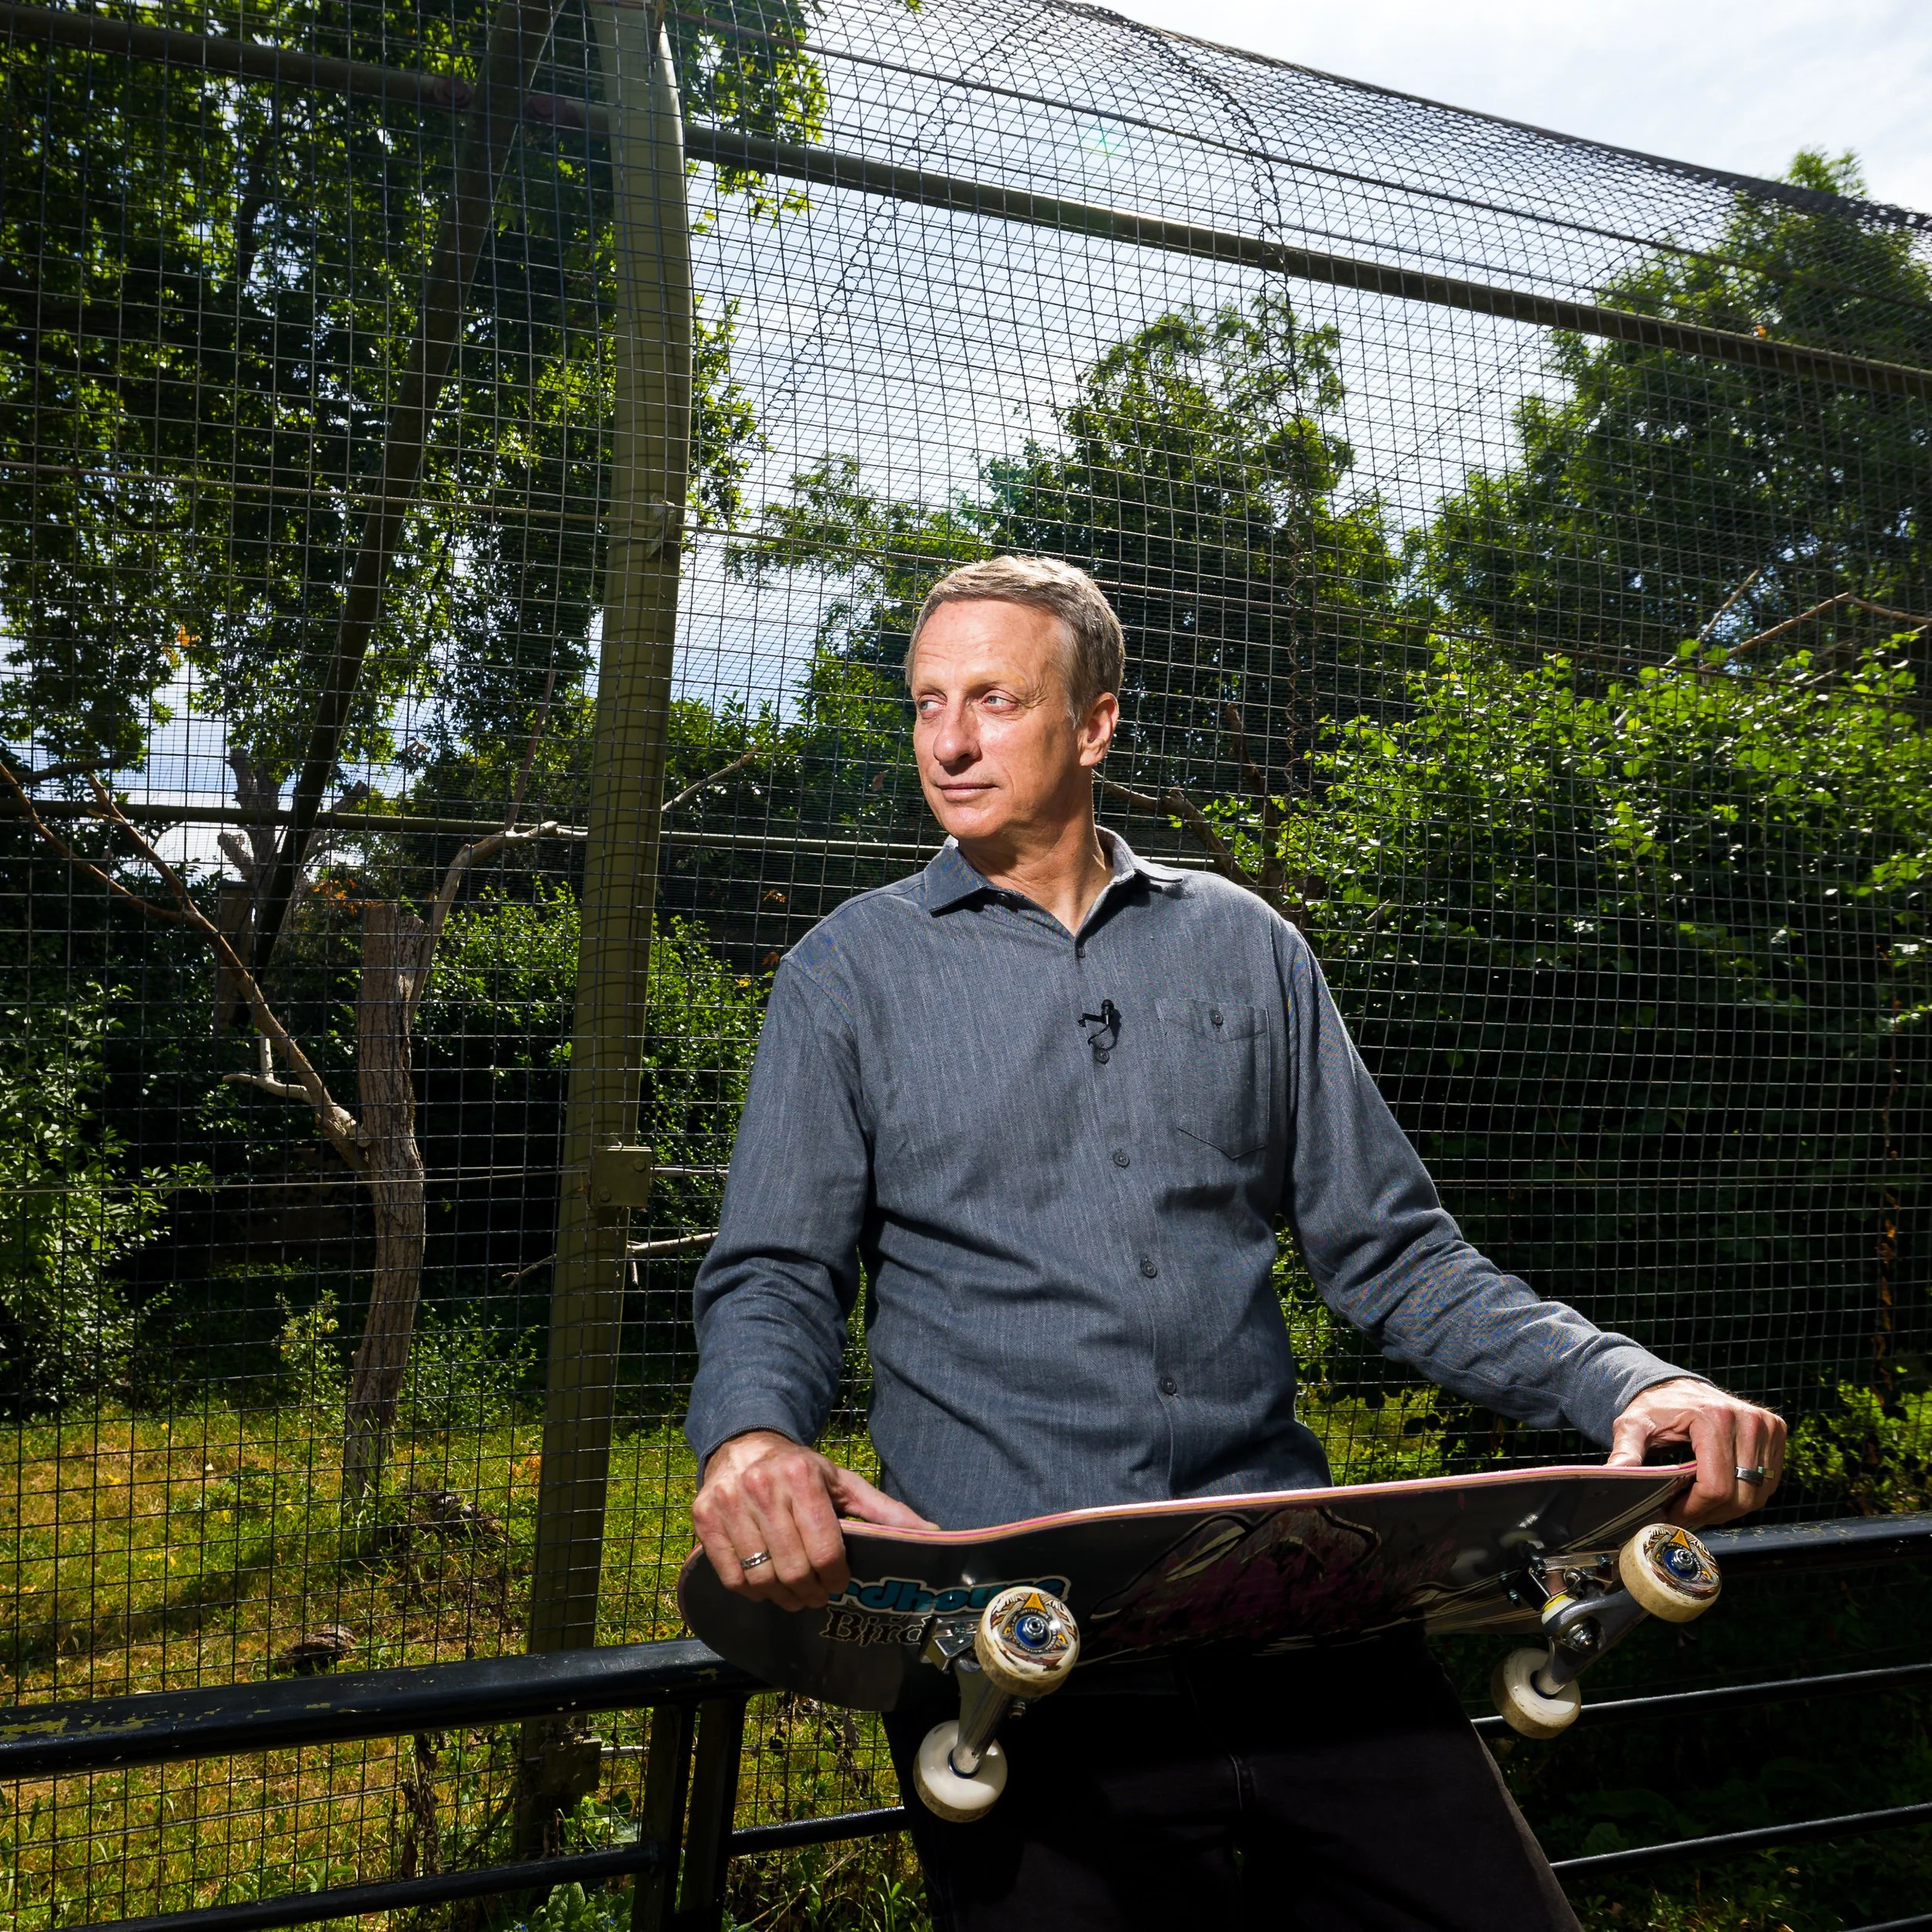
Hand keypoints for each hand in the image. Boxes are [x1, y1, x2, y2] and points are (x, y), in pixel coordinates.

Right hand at [690, 1429, 934, 1610]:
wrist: (743, 1444)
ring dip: (782, 1597)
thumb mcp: (844, 1483)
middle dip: (810, 1592)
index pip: (825, 1550)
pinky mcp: (702, 1517)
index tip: (839, 1582)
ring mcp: (727, 1503)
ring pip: (760, 1579)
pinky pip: (730, 1577)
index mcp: (801, 1475)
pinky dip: (751, 1591)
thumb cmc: (801, 1469)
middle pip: (793, 1570)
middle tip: (816, 1594)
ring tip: (793, 1592)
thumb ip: (885, 1513)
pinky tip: (765, 1583)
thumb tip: (934, 1536)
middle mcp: (761, 1486)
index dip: (836, 1578)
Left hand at [1607, 1377, 1786, 1526]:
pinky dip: (1744, 1494)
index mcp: (1713, 1417)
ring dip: (1727, 1508)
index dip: (1692, 1509)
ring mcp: (1767, 1425)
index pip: (1715, 1487)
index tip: (1671, 1514)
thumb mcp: (1632, 1426)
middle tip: (1683, 1513)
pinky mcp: (1776, 1431)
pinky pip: (1767, 1483)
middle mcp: (1747, 1419)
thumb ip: (1625, 1452)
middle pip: (1739, 1496)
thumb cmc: (1655, 1408)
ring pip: (1756, 1494)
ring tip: (1697, 1502)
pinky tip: (1717, 1490)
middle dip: (1708, 1512)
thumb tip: (1613, 1477)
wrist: (1678, 1388)